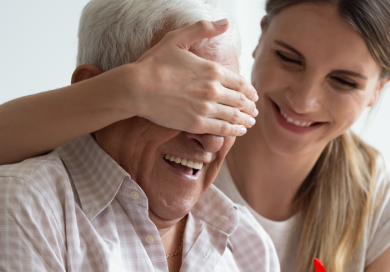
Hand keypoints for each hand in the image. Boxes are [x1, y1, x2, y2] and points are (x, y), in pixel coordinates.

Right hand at [129, 19, 257, 136]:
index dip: (249, 91)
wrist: (136, 88)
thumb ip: (202, 29)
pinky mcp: (196, 124)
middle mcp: (213, 90)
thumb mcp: (177, 39)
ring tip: (249, 122)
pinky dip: (234, 130)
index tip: (253, 96)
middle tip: (253, 111)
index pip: (240, 83)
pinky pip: (222, 129)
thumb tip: (225, 22)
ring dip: (245, 120)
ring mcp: (205, 108)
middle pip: (240, 101)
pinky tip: (239, 131)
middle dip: (249, 107)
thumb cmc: (154, 63)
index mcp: (212, 70)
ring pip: (234, 116)